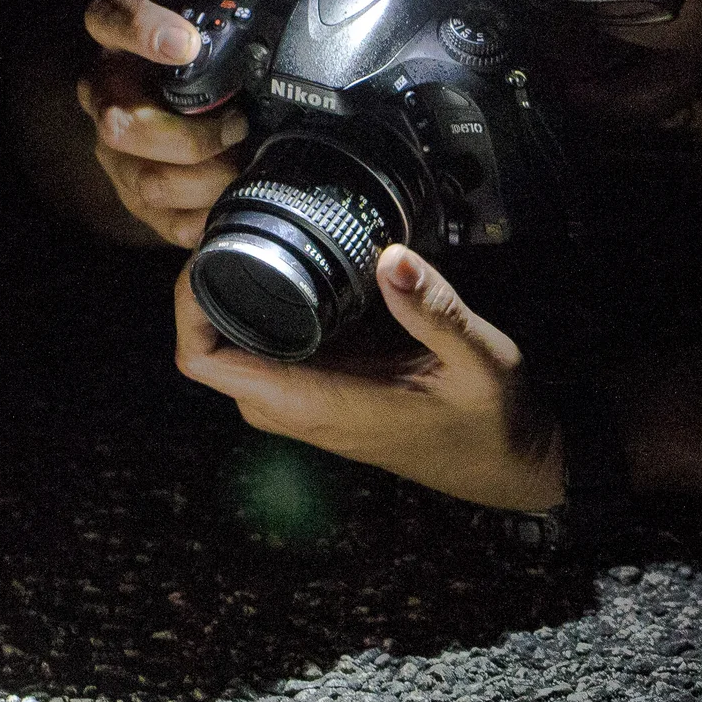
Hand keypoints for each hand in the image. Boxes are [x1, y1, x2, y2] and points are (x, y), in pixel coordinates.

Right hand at [73, 0, 251, 247]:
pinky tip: (233, 194)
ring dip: (209, 180)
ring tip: (242, 163)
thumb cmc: (209, 63)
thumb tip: (278, 27)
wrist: (192, 102)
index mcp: (119, 42)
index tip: (186, 44)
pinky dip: (210, 213)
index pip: (111, 18)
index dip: (143, 32)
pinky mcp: (137, 197)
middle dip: (194, 137)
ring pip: (149, 183)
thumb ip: (226, 21)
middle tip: (238, 125)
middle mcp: (106, 97)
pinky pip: (169, 221)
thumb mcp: (213, 31)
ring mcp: (116, 153)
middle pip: (122, 127)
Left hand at [175, 243, 566, 510]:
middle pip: (214, 354)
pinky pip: (275, 356)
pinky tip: (297, 275)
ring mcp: (311, 408)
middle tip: (230, 234)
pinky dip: (269, 316)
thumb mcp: (479, 358)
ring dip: (236, 305)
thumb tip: (391, 256)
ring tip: (253, 244)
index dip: (190, 308)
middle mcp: (302, 411)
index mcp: (320, 404)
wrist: (510, 467)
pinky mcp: (328, 398)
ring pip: (241, 356)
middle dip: (207, 295)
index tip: (205, 255)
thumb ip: (435, 310)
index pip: (209, 363)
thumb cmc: (494, 421)